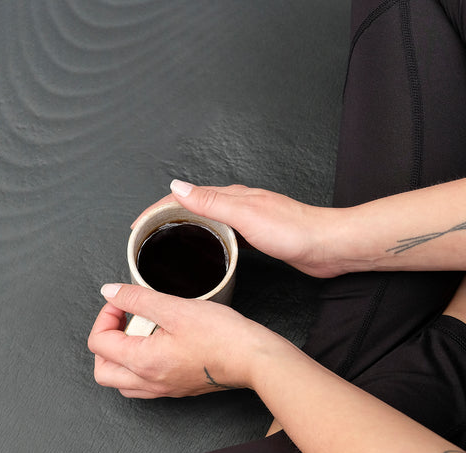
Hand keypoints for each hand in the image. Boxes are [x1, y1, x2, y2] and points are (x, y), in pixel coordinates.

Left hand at [88, 283, 277, 398]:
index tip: (123, 301)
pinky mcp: (176, 389)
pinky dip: (137, 366)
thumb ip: (137, 298)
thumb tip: (110, 292)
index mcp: (142, 362)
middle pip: (102, 371)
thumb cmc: (222, 336)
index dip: (105, 315)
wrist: (253, 359)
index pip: (98, 343)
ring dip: (119, 357)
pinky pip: (142, 385)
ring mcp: (162, 389)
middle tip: (123, 320)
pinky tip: (156, 345)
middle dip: (105, 341)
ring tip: (139, 333)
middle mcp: (148, 382)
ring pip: (120, 382)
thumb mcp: (175, 308)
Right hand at [141, 180, 353, 278]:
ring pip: (206, 221)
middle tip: (144, 236)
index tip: (137, 226)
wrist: (328, 246)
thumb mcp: (245, 215)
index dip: (157, 210)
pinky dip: (205, 239)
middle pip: (192, 207)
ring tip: (165, 243)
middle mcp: (238, 204)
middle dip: (165, 218)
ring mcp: (247, 220)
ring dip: (183, 228)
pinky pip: (221, 234)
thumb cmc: (295, 230)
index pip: (184, 198)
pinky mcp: (257, 236)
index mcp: (231, 196)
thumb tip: (177, 188)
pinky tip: (205, 251)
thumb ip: (210, 201)